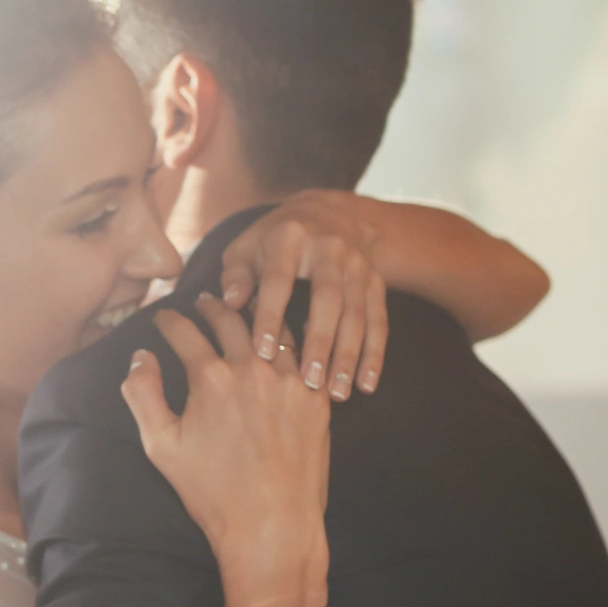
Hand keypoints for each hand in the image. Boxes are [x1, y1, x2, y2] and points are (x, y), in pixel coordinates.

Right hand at [122, 295, 329, 606]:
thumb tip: (139, 358)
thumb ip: (142, 395)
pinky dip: (289, 339)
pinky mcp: (315, 397)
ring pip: (270, 329)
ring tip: (243, 309)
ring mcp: (288, 380)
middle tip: (201, 301)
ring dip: (252, 315)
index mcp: (209, 377)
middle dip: (210, 306)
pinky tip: (283, 338)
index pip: (183, 332)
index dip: (168, 319)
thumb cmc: (212, 492)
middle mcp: (251, 369)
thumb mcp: (160, 446)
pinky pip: (304, 354)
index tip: (162, 316)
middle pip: (228, 319)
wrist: (271, 525)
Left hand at [217, 189, 389, 401]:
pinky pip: (379, 321)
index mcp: (290, 237)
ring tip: (337, 392)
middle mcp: (330, 248)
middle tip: (308, 381)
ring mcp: (358, 266)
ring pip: (357, 313)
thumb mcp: (246, 246)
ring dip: (349, 354)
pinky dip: (375, 354)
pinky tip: (366, 385)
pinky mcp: (377, 283)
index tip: (261, 351)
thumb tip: (228, 302)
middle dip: (320, 341)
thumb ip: (235, 274)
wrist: (330, 214)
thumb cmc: (273, 241)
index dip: (270, 314)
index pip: (279, 279)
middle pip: (328, 298)